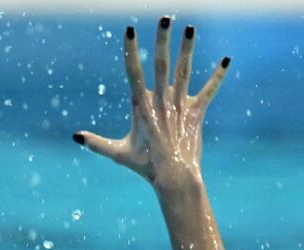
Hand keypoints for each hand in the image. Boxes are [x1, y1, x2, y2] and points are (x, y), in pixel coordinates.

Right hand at [74, 18, 229, 191]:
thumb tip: (75, 137)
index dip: (131, 50)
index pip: (133, 72)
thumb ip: (96, 143)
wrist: (173, 176)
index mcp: (141, 106)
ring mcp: (179, 106)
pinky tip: (227, 59)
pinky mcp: (196, 113)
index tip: (129, 30)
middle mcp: (161, 101)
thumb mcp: (117, 153)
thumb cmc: (144, 166)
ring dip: (187, 48)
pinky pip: (209, 91)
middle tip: (165, 18)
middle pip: (161, 64)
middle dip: (162, 40)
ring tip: (190, 28)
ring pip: (184, 71)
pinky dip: (218, 76)